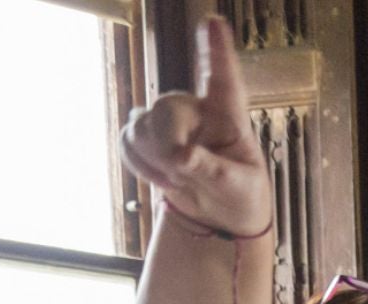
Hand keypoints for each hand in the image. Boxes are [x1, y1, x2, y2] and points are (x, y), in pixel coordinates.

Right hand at [119, 19, 270, 237]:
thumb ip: (212, 170)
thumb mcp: (237, 187)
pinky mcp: (148, 136)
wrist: (219, 218)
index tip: (213, 21)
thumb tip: (183, 155)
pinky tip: (161, 179)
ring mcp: (170, 122)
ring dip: (153, 158)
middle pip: (167, 107)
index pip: (224, 79)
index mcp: (229, 118)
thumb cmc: (240, 197)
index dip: (217, 50)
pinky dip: (137, 162)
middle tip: (180, 173)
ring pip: (141, 123)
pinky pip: (127, 139)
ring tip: (180, 181)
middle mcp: (197, 112)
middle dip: (167, 142)